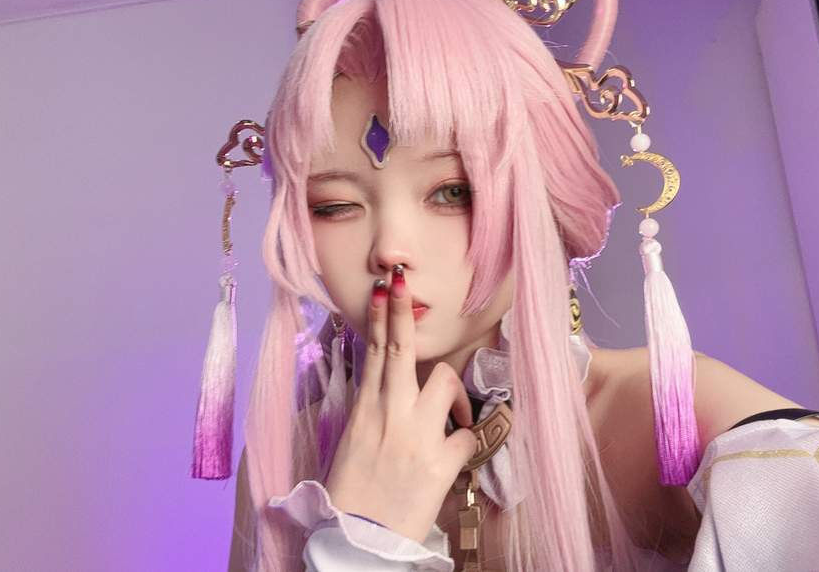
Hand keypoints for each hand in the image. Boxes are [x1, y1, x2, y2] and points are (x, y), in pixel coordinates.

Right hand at [325, 264, 476, 542]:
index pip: (372, 353)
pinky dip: (466, 439)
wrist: (357, 541)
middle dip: (402, 310)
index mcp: (363, 412)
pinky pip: (467, 434)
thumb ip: (370, 412)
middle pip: (400, 349)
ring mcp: (417, 435)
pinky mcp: (441, 462)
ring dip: (453, 393)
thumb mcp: (351, 445)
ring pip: (444, 380)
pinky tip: (457, 451)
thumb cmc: (351, 497)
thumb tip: (384, 388)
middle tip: (401, 278)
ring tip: (451, 414)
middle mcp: (389, 415)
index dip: (379, 318)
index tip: (384, 289)